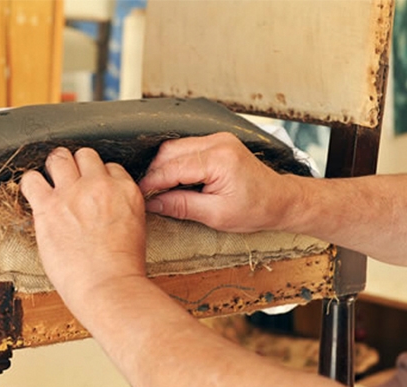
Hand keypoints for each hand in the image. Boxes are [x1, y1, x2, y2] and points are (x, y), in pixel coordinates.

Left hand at [20, 147, 145, 302]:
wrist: (108, 285)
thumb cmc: (123, 266)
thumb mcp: (136, 226)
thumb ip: (120, 206)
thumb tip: (105, 204)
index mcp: (125, 190)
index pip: (110, 167)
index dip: (100, 177)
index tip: (93, 187)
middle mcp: (99, 185)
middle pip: (85, 155)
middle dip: (78, 166)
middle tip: (72, 180)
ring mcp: (72, 193)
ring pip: (59, 158)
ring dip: (55, 167)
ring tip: (52, 181)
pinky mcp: (48, 207)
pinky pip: (31, 179)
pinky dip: (31, 184)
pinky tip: (35, 194)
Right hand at [139, 132, 298, 232]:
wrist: (280, 200)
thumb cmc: (256, 209)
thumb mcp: (216, 215)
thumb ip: (181, 206)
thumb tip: (153, 203)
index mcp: (219, 159)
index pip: (172, 168)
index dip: (152, 182)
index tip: (139, 195)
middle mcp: (217, 142)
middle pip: (169, 151)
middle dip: (154, 173)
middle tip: (146, 194)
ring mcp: (218, 139)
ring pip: (175, 147)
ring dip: (163, 167)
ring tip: (158, 188)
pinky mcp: (218, 142)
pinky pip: (187, 148)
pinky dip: (175, 162)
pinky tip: (172, 179)